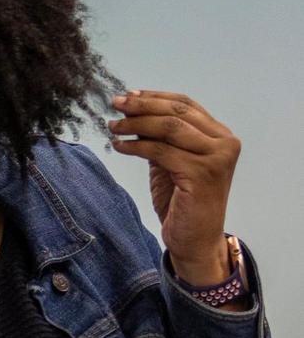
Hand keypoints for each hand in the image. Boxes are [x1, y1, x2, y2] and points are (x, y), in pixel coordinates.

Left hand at [108, 90, 240, 285]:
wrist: (195, 242)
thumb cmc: (184, 206)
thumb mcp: (172, 164)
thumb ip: (162, 139)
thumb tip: (135, 113)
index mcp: (221, 136)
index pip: (186, 105)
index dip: (156, 97)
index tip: (130, 95)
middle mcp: (224, 143)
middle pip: (177, 112)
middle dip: (143, 105)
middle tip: (116, 104)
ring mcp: (216, 158)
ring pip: (169, 128)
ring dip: (136, 124)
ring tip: (113, 126)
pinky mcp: (201, 174)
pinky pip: (161, 151)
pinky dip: (137, 146)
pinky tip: (119, 146)